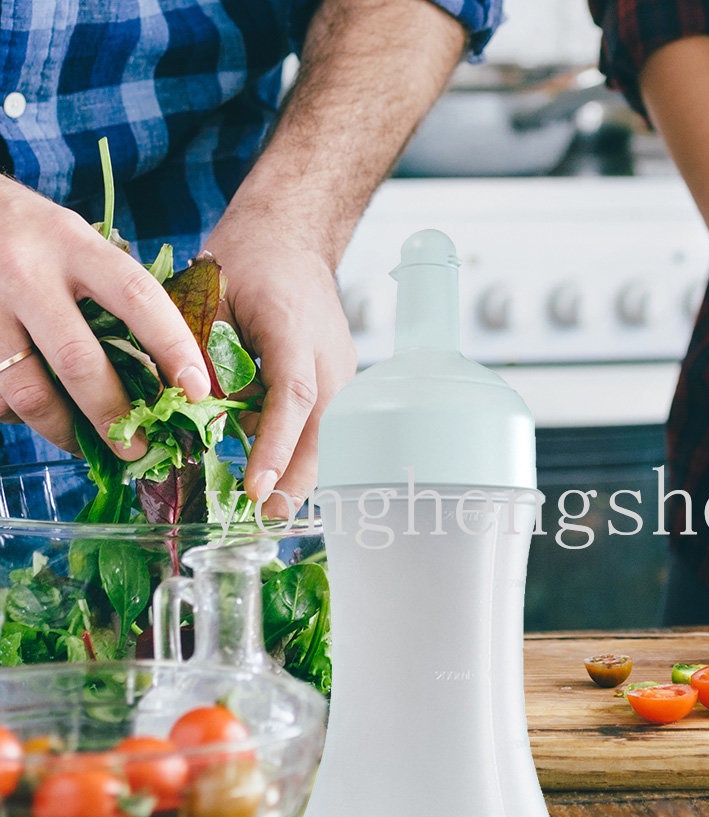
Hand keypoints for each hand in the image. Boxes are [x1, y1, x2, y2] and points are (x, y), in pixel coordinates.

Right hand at [0, 176, 210, 456]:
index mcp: (75, 245)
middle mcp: (28, 273)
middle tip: (139, 449)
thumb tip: (176, 373)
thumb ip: (120, 295)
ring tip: (91, 447)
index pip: (136, 296)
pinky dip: (22, 416)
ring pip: (28, 391)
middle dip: (114, 414)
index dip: (172, 346)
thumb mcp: (83, 244)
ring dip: (65, 431)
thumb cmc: (40, 238)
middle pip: (76, 359)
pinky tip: (43, 415)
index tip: (198, 390)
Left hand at [202, 204, 356, 516]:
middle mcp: (330, 356)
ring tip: (269, 506)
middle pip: (324, 429)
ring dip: (302, 470)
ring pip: (329, 434)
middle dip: (299, 478)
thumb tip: (194, 414)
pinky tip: (277, 472)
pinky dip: (302, 450)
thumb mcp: (210, 296)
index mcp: (295, 330)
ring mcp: (342, 369)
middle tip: (268, 517)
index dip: (276, 446)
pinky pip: (324, 423)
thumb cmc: (250, 259)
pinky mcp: (339, 379)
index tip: (257, 486)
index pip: (292, 397)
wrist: (293, 237)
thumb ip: (204, 353)